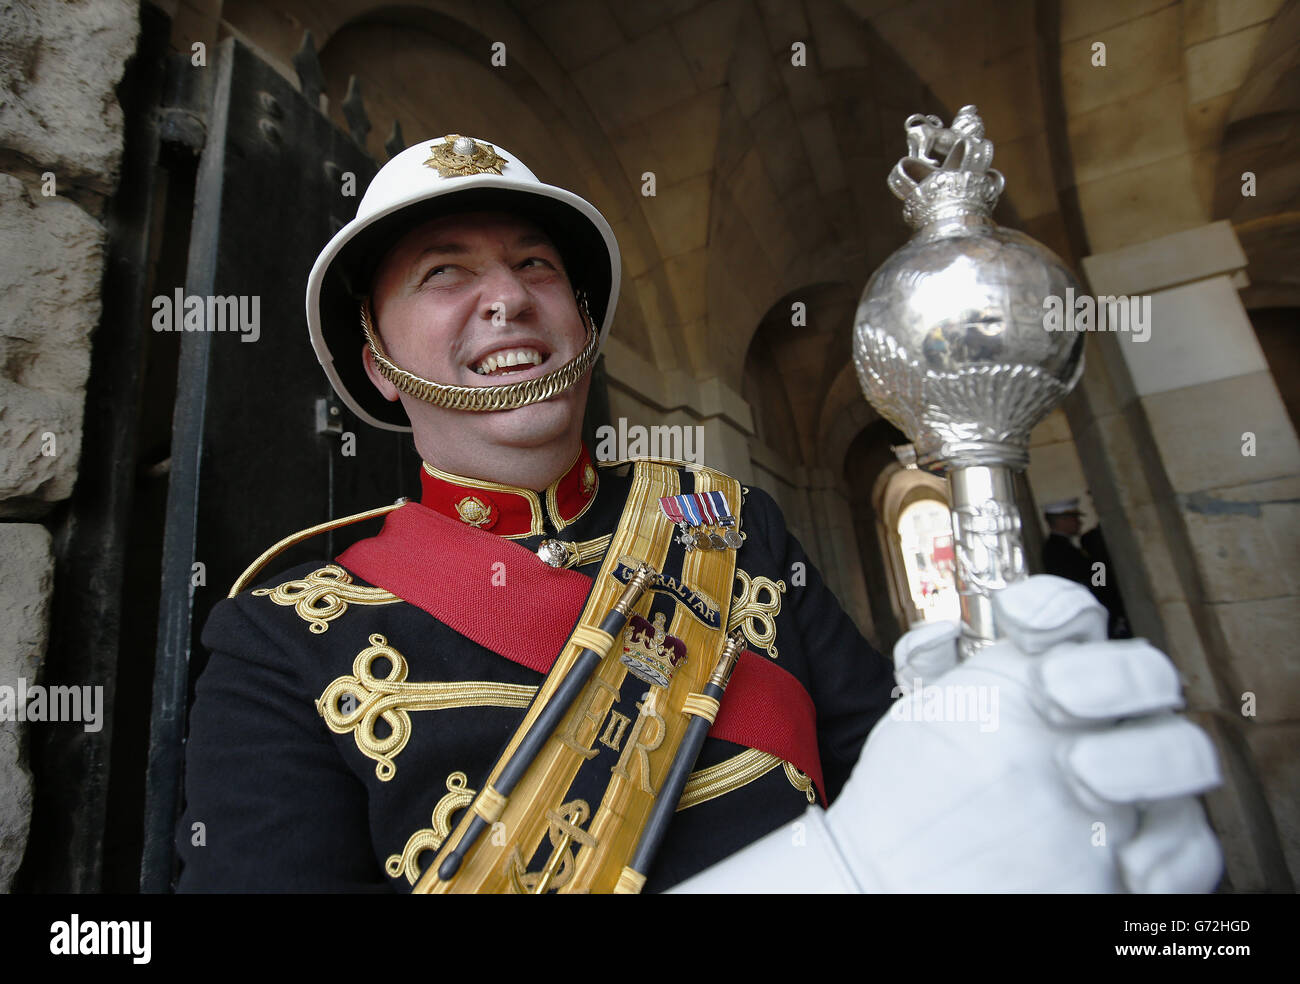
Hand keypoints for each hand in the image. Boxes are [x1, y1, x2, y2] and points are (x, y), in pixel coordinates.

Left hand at [826, 575, 1222, 891]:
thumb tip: (938, 634)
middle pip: (1145, 675)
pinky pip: (1193, 848)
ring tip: (1082, 774)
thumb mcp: (922, 723)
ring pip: (1182, 752)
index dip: (1056, 608)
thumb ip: (930, 671)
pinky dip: (1170, 854)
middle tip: (1054, 695)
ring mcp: (1127, 788)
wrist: (917, 874)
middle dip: (1112, 673)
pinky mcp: (1146, 852)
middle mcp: (1097, 725)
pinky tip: (1128, 863)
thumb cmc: (929, 793)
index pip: (1072, 619)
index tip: (1023, 623)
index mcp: (1044, 678)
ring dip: (1146, 757)